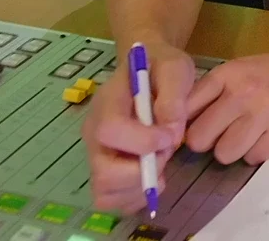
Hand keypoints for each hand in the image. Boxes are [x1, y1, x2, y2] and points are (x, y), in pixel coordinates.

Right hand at [81, 40, 196, 211]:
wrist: (148, 71)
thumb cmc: (160, 68)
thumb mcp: (174, 68)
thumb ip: (173, 95)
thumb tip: (170, 130)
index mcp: (107, 103)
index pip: (110, 130)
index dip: (143, 141)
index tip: (169, 137)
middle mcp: (94, 134)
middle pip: (103, 172)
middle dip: (142, 171)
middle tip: (165, 153)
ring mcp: (97, 155)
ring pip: (105, 192)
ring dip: (139, 187)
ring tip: (159, 164)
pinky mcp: (106, 172)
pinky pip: (113, 201)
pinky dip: (136, 197)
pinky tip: (153, 175)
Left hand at [183, 41, 268, 164]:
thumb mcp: (244, 69)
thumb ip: (214, 92)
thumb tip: (182, 122)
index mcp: (227, 74)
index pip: (185, 109)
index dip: (182, 126)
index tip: (188, 132)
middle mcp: (242, 93)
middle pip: (199, 139)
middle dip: (208, 143)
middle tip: (222, 136)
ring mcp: (264, 114)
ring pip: (224, 154)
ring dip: (233, 151)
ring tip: (248, 137)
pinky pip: (253, 158)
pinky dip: (258, 153)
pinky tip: (268, 137)